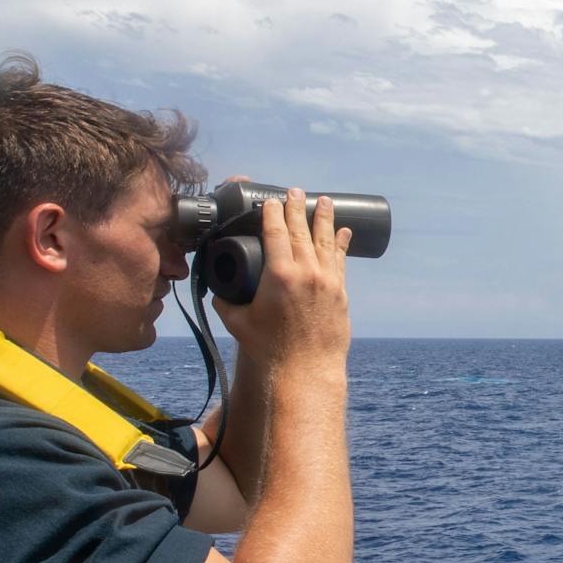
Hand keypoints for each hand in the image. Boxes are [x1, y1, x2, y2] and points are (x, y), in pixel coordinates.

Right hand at [211, 186, 351, 368]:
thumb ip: (225, 303)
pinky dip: (341, 244)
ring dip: (323, 219)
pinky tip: (343, 232)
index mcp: (279, 275)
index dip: (273, 213)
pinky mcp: (340, 293)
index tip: (271, 201)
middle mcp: (306, 273)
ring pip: (325, 241)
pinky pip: (341, 261)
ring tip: (323, 201)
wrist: (306, 371)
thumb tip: (219, 291)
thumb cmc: (270, 349)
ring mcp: (327, 282)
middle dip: (297, 208)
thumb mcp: (238, 323)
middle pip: (301, 230)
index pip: (275, 233)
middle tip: (295, 191)